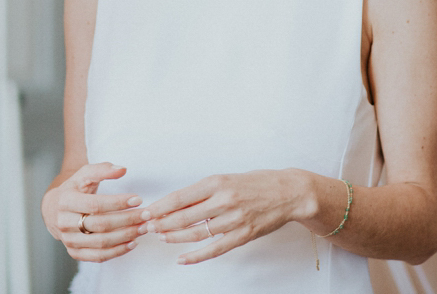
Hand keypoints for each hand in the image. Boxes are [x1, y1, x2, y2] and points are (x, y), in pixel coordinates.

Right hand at [41, 162, 146, 261]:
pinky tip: (132, 243)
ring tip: (143, 228)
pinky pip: (98, 256)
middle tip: (146, 215)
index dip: (118, 203)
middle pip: (100, 225)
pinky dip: (117, 252)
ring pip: (101, 242)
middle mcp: (64, 222)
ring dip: (126, 236)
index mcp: (66, 201)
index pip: (95, 205)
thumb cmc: (75, 189)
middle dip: (127, 220)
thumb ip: (103, 169)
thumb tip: (122, 169)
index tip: (138, 199)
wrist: (54, 209)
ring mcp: (68, 240)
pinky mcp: (74, 252)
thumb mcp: (84, 174)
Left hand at [143, 170, 306, 264]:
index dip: (161, 207)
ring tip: (162, 238)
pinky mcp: (243, 234)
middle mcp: (224, 200)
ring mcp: (234, 219)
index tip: (147, 212)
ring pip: (197, 233)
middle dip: (163, 223)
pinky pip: (215, 249)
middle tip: (148, 227)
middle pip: (185, 216)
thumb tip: (178, 202)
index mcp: (217, 182)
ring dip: (176, 237)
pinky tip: (183, 259)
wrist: (289, 192)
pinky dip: (196, 256)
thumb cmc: (257, 183)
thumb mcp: (228, 178)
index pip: (181, 197)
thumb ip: (205, 191)